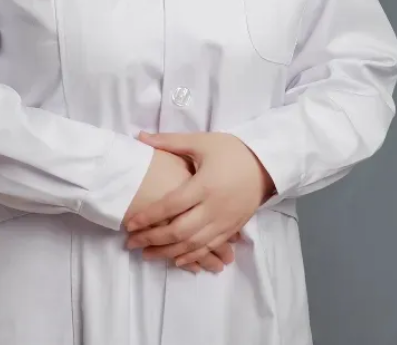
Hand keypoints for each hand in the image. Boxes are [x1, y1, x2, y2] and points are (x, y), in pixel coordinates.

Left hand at [123, 131, 275, 267]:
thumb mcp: (202, 141)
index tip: (130, 224)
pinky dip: (192, 256)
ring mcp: (224, 222)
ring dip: (168, 252)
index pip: (171, 205)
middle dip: (153, 239)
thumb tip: (140, 136)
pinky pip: (209, 248)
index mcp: (204, 185)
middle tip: (131, 243)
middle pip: (179, 230)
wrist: (267, 164)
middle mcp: (213, 208)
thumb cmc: (232, 150)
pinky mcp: (232, 229)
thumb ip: (170, 141)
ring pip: (193, 244)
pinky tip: (176, 260)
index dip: (149, 216)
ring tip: (147, 255)